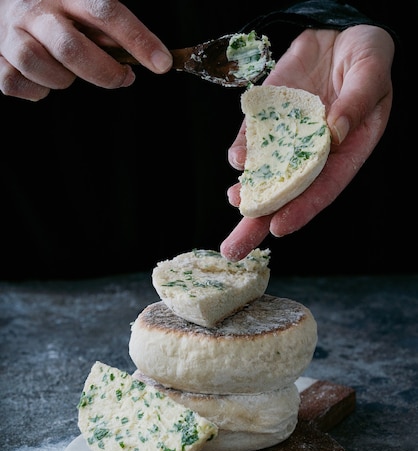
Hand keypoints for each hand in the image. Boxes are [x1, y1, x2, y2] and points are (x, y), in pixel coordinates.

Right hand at [0, 0, 172, 100]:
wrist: (4, 0)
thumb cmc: (53, 8)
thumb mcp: (80, 3)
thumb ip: (106, 25)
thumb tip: (144, 54)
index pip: (105, 11)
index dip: (137, 39)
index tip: (162, 63)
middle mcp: (34, 8)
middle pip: (70, 47)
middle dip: (104, 73)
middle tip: (123, 78)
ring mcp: (10, 31)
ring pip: (36, 64)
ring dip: (61, 79)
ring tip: (69, 74)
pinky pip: (12, 82)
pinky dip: (33, 90)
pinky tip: (43, 81)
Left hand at [221, 25, 394, 260]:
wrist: (339, 35)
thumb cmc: (365, 58)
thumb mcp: (371, 72)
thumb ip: (358, 100)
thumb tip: (335, 130)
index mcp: (345, 153)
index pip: (321, 189)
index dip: (301, 209)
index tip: (279, 228)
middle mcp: (312, 153)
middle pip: (285, 194)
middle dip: (259, 221)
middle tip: (235, 250)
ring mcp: (287, 137)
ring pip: (264, 172)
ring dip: (247, 191)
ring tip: (234, 202)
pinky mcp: (268, 118)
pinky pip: (253, 138)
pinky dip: (243, 150)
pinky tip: (236, 161)